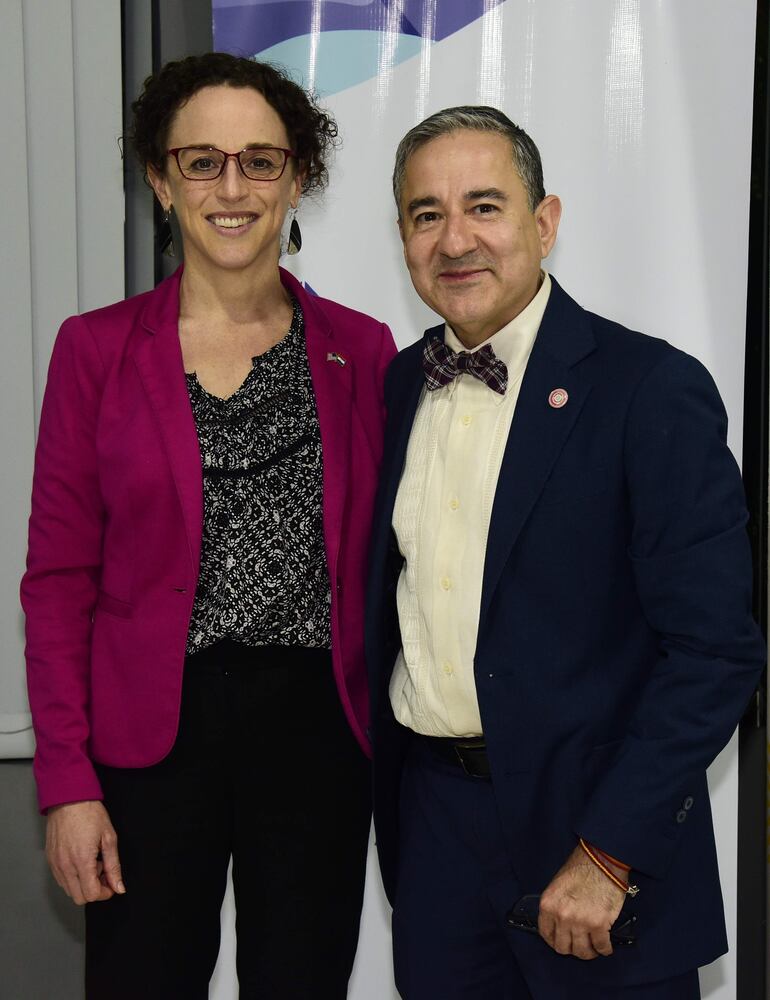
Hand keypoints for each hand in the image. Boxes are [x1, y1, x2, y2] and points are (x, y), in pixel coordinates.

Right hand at [46, 800, 124, 904]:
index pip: (91, 894)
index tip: (111, 884)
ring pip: (69, 891)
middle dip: (94, 890)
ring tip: (92, 863)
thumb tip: (119, 887)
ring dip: (83, 884)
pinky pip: (61, 880)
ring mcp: (55, 864)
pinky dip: (73, 877)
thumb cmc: (90, 814)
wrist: (69, 799)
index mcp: (82, 861)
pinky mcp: (50, 860)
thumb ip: (114, 866)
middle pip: (79, 898)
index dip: (104, 893)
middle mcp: (65, 866)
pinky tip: (81, 860)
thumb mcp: (109, 838)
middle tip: (103, 873)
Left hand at [537, 843, 624, 959]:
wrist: (602, 860)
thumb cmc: (580, 869)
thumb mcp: (558, 886)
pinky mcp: (599, 925)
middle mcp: (561, 916)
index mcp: (548, 905)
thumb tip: (559, 926)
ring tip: (594, 948)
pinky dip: (605, 949)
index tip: (564, 941)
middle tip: (580, 945)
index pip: (546, 935)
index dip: (556, 941)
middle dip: (572, 948)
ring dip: (589, 952)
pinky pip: (601, 947)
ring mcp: (580, 922)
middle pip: (563, 947)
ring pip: (582, 952)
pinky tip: (606, 946)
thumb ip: (556, 907)